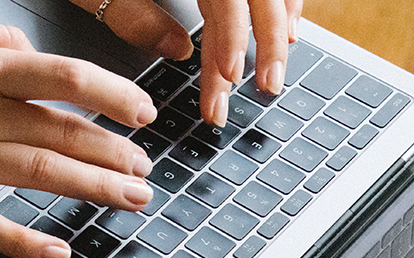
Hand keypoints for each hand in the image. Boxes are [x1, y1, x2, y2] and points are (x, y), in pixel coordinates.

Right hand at [0, 15, 157, 257]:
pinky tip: (59, 252)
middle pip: (63, 133)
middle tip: (145, 172)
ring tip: (129, 200)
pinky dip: (26, 241)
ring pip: (39, 174)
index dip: (114, 96)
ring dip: (93, 189)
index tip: (143, 113)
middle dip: (115, 154)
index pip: (65, 79)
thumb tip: (32, 53)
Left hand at [72, 0, 301, 125]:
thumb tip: (180, 50)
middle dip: (266, 46)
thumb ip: (135, 15)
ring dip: (280, 27)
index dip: (234, 41)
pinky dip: (280, 4)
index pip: (228, 3)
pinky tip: (281, 28)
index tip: (230, 80)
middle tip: (266, 89)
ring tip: (275, 66)